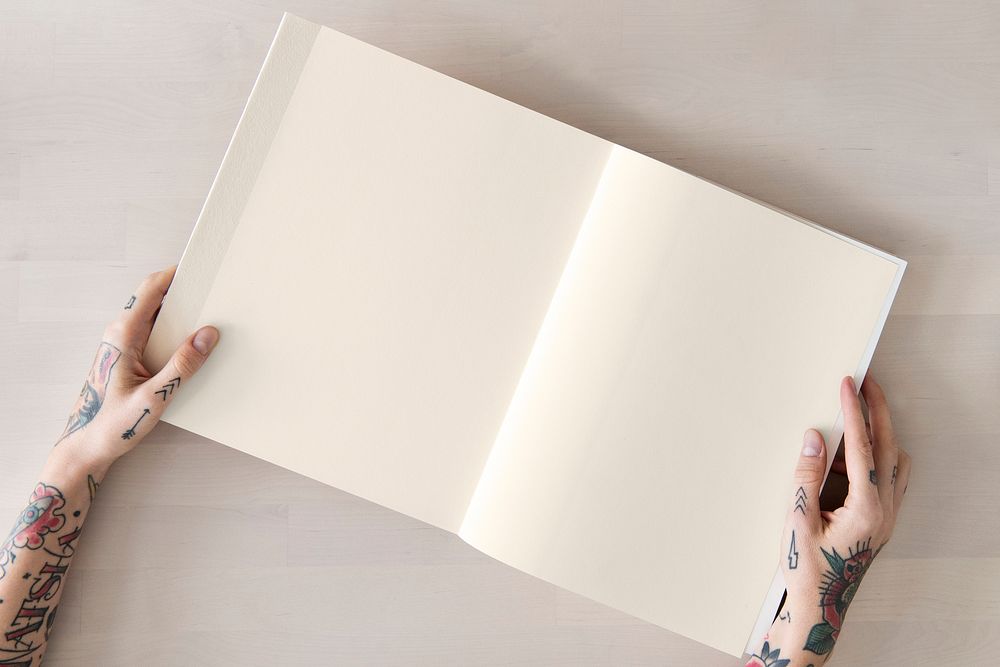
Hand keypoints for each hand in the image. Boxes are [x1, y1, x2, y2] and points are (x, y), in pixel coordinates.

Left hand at [54, 266, 218, 471]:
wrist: (84, 448)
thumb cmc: (111, 425)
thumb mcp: (153, 397)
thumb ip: (182, 366)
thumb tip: (208, 334)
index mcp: (123, 334)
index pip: (151, 289)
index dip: (176, 274)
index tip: (202, 268)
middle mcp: (121, 334)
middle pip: (156, 298)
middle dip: (185, 292)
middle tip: (215, 293)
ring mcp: (123, 345)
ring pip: (157, 317)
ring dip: (182, 314)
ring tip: (211, 317)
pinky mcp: (129, 357)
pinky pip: (155, 334)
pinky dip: (176, 332)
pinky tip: (194, 346)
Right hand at [746, 375, 910, 665]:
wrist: (819, 609)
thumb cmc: (807, 571)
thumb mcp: (797, 521)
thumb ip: (805, 476)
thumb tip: (814, 437)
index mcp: (865, 507)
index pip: (861, 447)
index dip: (853, 412)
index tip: (847, 385)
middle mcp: (885, 509)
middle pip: (888, 447)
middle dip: (878, 411)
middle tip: (865, 383)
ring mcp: (887, 516)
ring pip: (894, 462)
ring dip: (879, 435)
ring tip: (853, 419)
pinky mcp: (881, 521)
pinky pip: (890, 479)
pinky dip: (876, 458)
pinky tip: (851, 458)